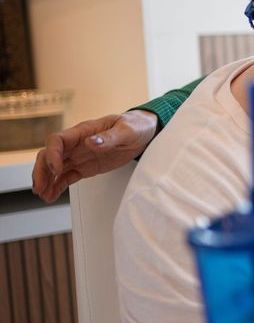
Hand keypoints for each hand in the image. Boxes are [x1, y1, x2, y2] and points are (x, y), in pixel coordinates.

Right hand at [31, 110, 157, 202]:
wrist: (144, 132)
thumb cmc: (135, 126)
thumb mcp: (127, 130)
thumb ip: (109, 137)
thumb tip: (91, 142)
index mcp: (84, 131)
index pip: (57, 140)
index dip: (52, 154)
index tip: (56, 168)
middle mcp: (77, 144)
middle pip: (49, 155)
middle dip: (42, 171)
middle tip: (40, 187)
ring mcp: (79, 156)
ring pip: (55, 168)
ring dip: (47, 181)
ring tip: (44, 195)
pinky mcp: (85, 167)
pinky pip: (67, 176)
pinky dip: (58, 186)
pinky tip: (51, 195)